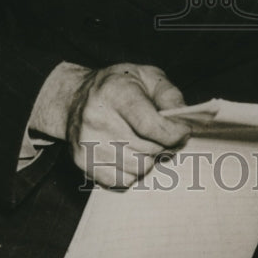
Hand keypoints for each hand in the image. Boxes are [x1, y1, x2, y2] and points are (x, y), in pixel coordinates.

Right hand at [65, 63, 190, 187]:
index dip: (174, 133)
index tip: (183, 132)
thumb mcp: (147, 76)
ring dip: (149, 159)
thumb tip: (182, 121)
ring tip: (145, 142)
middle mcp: (97, 118)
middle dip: (164, 145)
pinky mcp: (82, 161)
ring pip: (138, 168)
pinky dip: (132, 171)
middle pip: (147, 149)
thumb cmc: (117, 86)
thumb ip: (169, 95)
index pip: (150, 125)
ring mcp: (87, 142)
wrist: (74, 97)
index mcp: (115, 92)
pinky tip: (128, 153)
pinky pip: (121, 180)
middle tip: (164, 135)